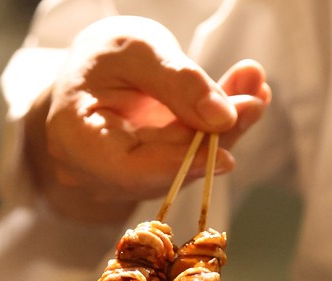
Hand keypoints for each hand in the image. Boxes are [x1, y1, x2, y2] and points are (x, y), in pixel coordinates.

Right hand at [25, 16, 270, 223]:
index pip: (128, 171)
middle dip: (214, 139)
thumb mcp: (136, 48)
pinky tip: (244, 99)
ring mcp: (125, 180)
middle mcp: (97, 172)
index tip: (226, 152)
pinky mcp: (152, 177)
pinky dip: (217, 132)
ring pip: (182, 168)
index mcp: (77, 140)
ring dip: (225, 132)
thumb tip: (222, 116)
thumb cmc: (104, 56)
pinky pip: (188, 160)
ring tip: (252, 90)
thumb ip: (177, 80)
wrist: (93, 72)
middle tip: (254, 102)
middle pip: (162, 172)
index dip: (179, 166)